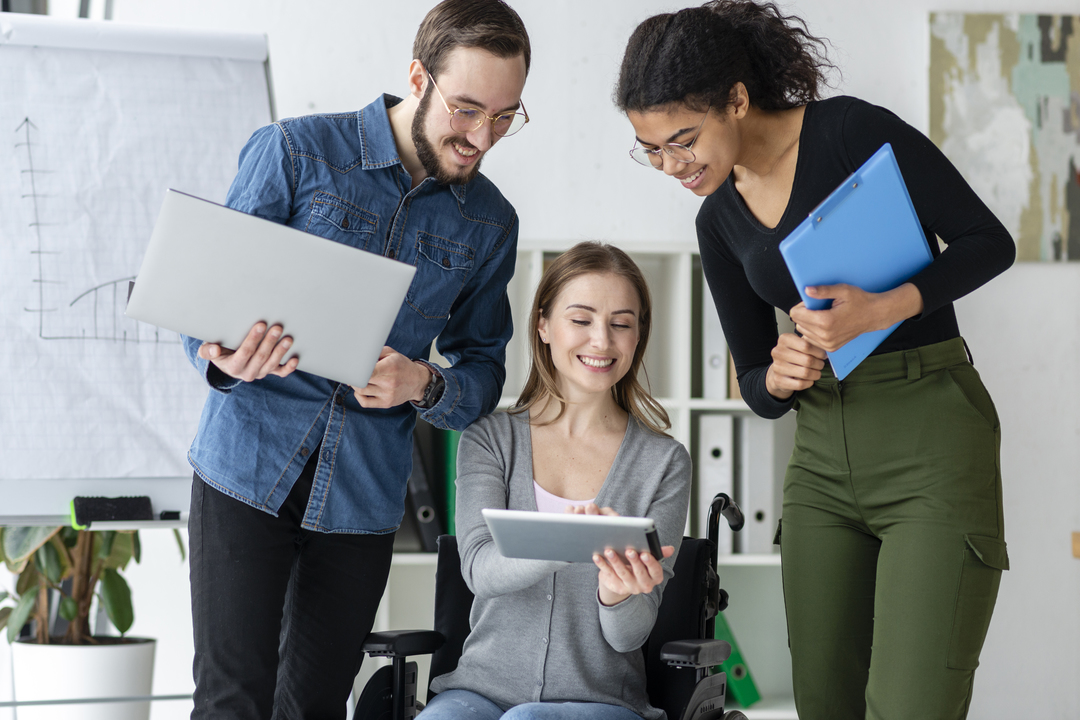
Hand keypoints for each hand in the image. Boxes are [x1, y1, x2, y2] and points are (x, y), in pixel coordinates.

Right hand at [197, 322, 297, 381]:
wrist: (227, 363)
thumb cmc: (219, 351)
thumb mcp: (209, 350)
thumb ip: (207, 351)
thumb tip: (213, 350)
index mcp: (233, 366)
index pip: (245, 352)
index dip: (253, 339)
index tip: (260, 325)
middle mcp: (247, 372)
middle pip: (260, 357)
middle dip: (269, 342)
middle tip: (277, 328)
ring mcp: (260, 373)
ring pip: (272, 364)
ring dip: (281, 351)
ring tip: (288, 339)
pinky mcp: (269, 372)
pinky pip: (280, 373)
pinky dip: (289, 368)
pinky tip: (295, 359)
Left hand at [351, 347, 429, 408]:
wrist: (418, 382)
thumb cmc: (402, 366)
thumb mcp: (392, 353)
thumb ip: (375, 352)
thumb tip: (358, 356)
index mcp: (390, 367)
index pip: (366, 370)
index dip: (356, 369)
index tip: (352, 366)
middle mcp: (389, 382)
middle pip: (361, 381)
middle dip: (354, 376)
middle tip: (353, 372)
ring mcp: (387, 394)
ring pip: (360, 391)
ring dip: (355, 385)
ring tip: (359, 380)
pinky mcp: (386, 403)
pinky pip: (365, 403)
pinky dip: (358, 397)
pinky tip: (361, 391)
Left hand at [568, 504, 673, 605]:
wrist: (624, 577)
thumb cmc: (638, 563)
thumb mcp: (648, 558)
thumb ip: (657, 552)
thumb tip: (670, 549)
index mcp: (655, 577)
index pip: (655, 570)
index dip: (650, 562)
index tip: (644, 553)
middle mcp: (644, 585)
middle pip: (639, 573)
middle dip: (633, 561)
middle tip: (628, 550)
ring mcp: (630, 587)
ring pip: (622, 574)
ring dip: (615, 562)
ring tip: (609, 550)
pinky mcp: (617, 587)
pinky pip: (609, 575)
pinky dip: (602, 565)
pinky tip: (597, 556)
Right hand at [765, 332, 826, 399]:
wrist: (779, 370)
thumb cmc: (794, 354)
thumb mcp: (801, 344)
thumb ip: (812, 344)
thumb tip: (827, 349)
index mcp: (784, 339)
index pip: (806, 345)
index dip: (819, 352)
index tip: (823, 356)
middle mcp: (778, 352)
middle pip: (807, 360)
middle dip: (819, 364)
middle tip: (820, 365)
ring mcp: (777, 367)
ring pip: (805, 373)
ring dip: (815, 374)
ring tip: (817, 373)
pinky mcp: (779, 380)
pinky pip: (800, 384)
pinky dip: (809, 383)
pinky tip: (809, 380)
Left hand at [789, 282, 923, 351]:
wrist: (874, 315)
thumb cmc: (860, 301)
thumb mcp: (843, 291)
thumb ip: (823, 291)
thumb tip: (807, 291)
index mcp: (826, 321)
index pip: (796, 315)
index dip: (800, 306)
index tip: (810, 302)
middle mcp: (825, 336)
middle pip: (798, 323)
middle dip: (804, 314)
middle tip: (818, 308)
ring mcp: (828, 344)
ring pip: (803, 332)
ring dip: (808, 323)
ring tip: (823, 316)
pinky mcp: (830, 348)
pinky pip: (811, 339)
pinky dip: (814, 331)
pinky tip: (825, 325)